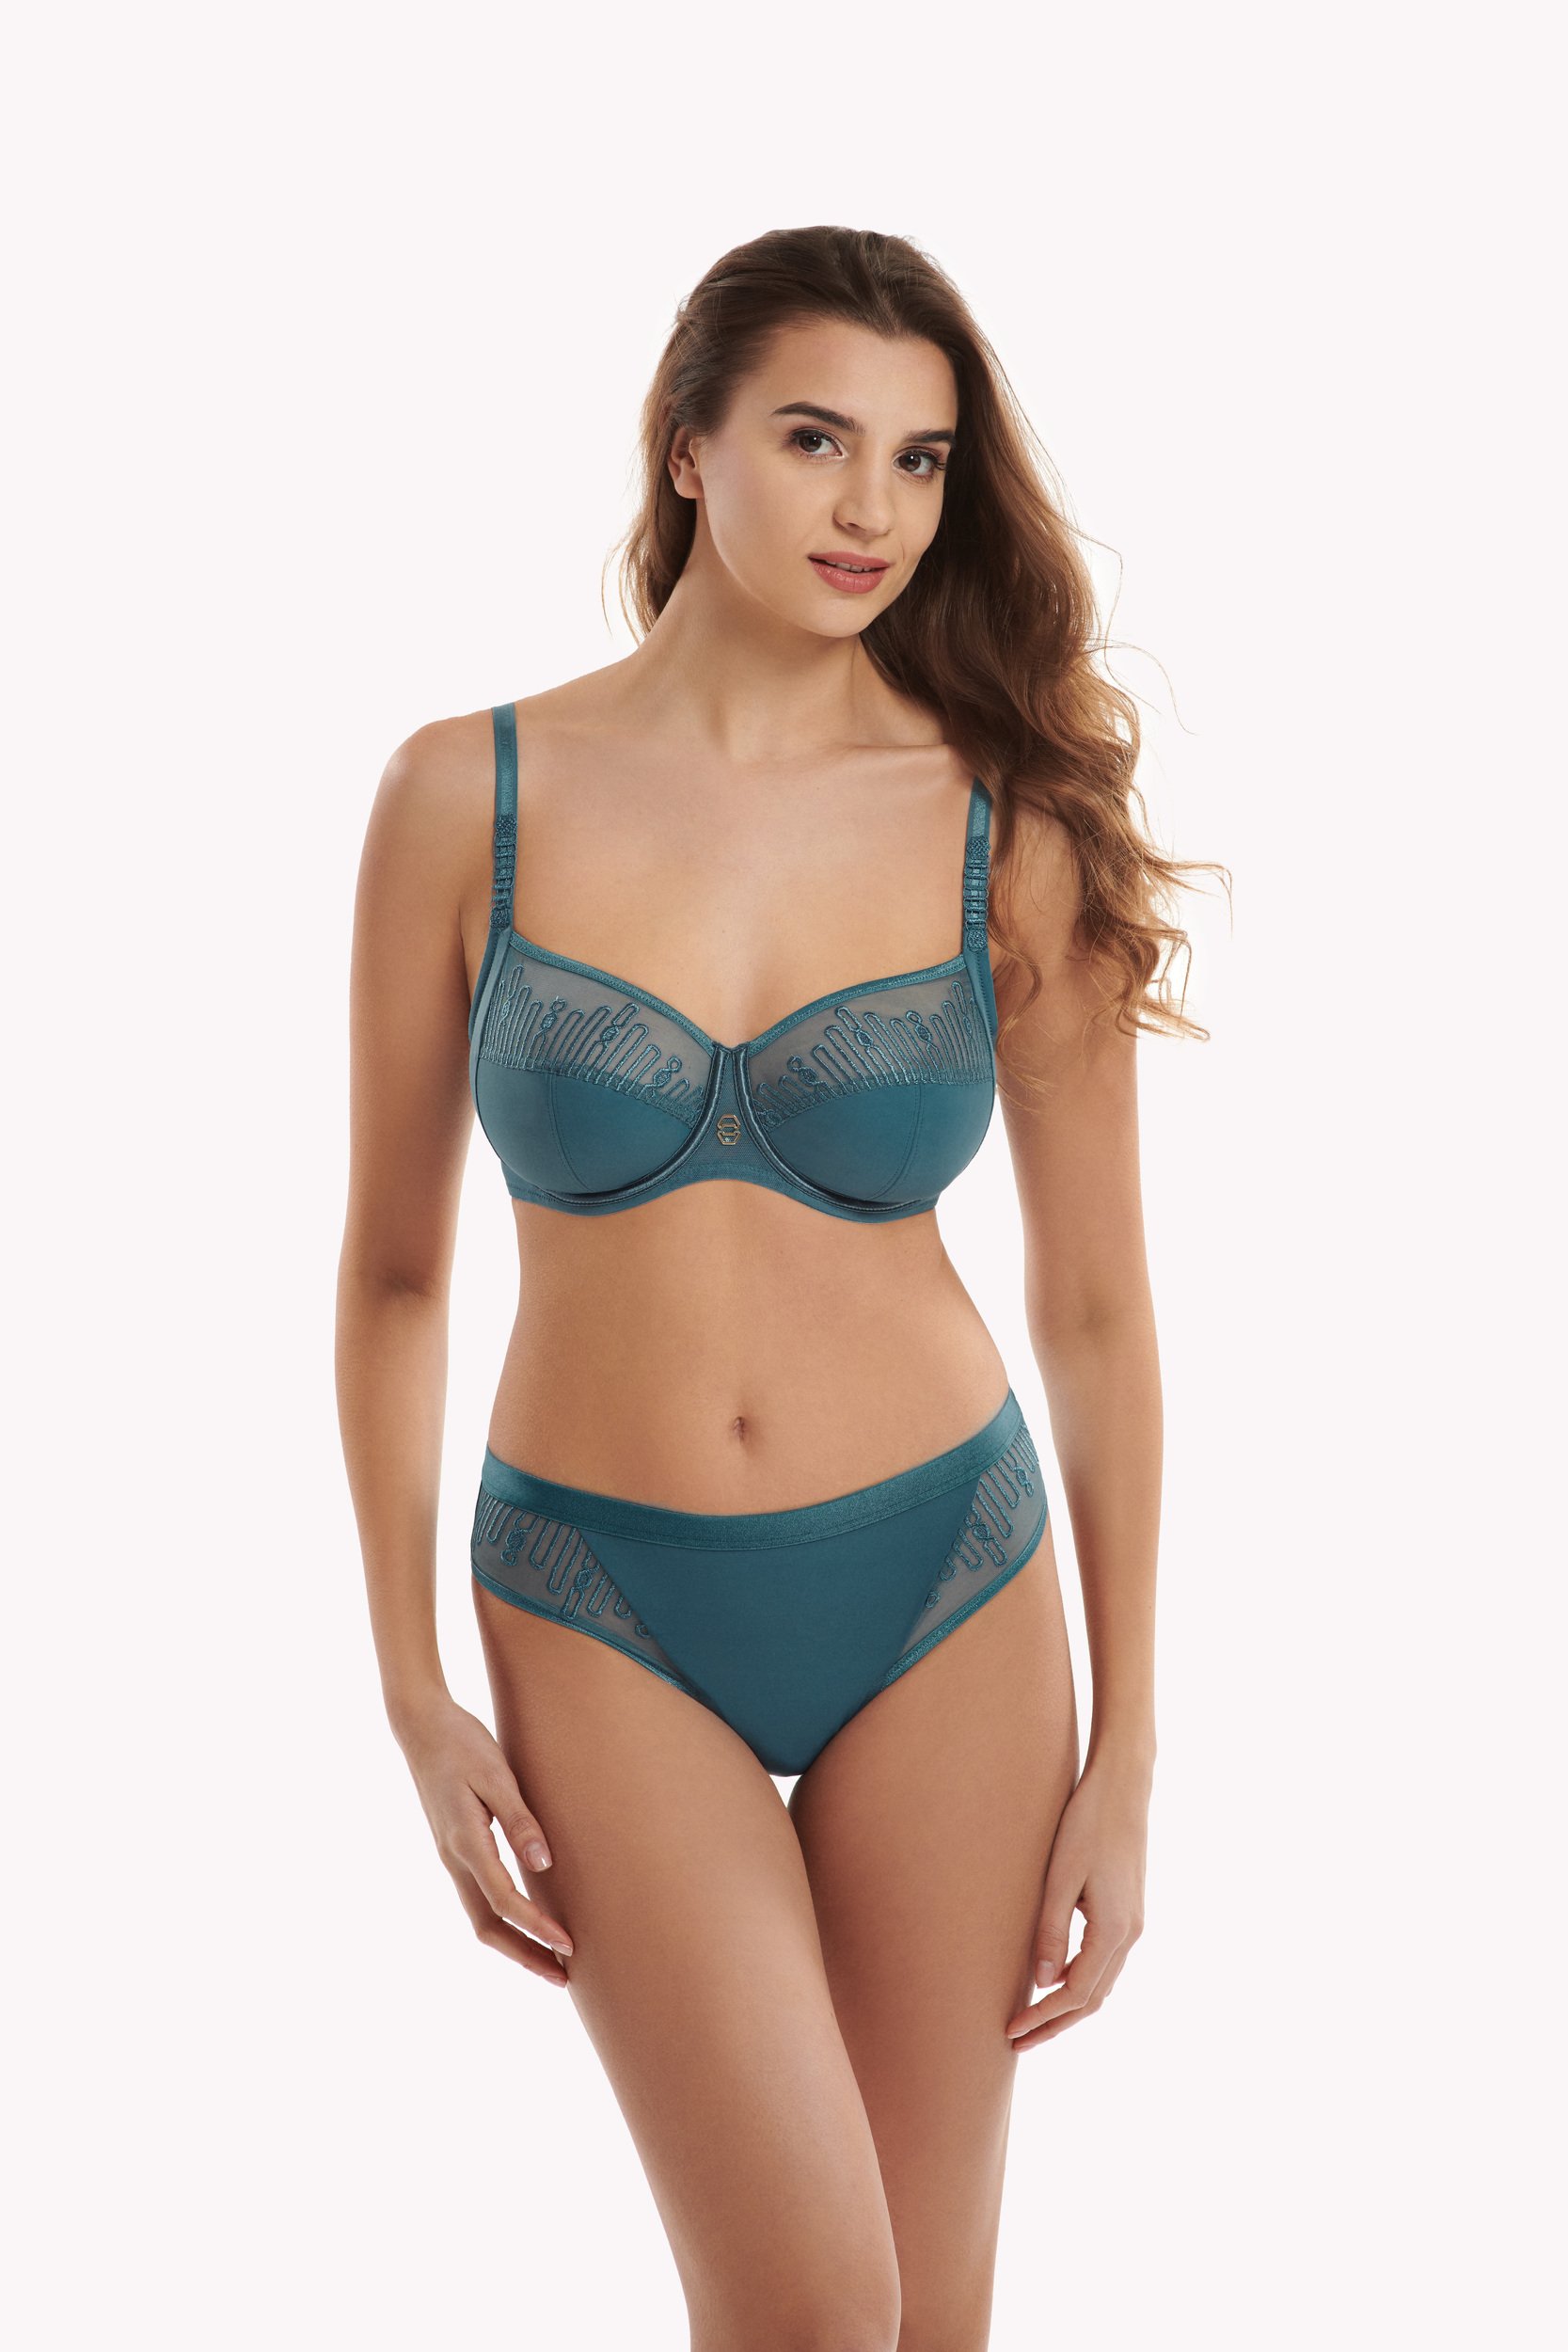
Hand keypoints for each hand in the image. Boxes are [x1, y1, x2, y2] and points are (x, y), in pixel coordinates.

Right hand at [394, 1693, 574, 1986]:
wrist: (420, 1725)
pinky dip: (503, 1920)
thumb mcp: (496, 1775)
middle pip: (488, 1927)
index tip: (570, 1945)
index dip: (538, 1928)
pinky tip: (525, 1919)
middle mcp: (454, 1859)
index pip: (505, 1902)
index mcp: (465, 1843)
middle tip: (564, 1977)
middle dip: (525, 1955)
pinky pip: (478, 1897)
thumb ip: (520, 1820)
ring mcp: (450, 1856)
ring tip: (550, 1959)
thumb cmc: (461, 1743)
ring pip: (480, 1916)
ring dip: (515, 1942)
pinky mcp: (454, 1848)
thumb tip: (543, 1866)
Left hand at [1005, 1754, 1148, 2050]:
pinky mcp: (1128, 1911)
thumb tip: (1041, 1983)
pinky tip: (1053, 1980)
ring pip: (1101, 1984)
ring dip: (1068, 2007)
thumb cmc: (1086, 1823)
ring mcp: (1133, 1924)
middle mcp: (1130, 1934)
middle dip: (1055, 2024)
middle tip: (1016, 2041)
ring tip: (1032, 2020)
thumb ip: (1051, 1931)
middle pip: (1093, 1999)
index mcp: (1114, 1930)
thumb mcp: (1061, 1877)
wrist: (1124, 1786)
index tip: (1011, 2031)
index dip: (1043, 2017)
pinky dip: (1080, 1982)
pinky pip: (1104, 1962)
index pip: (1076, 1993)